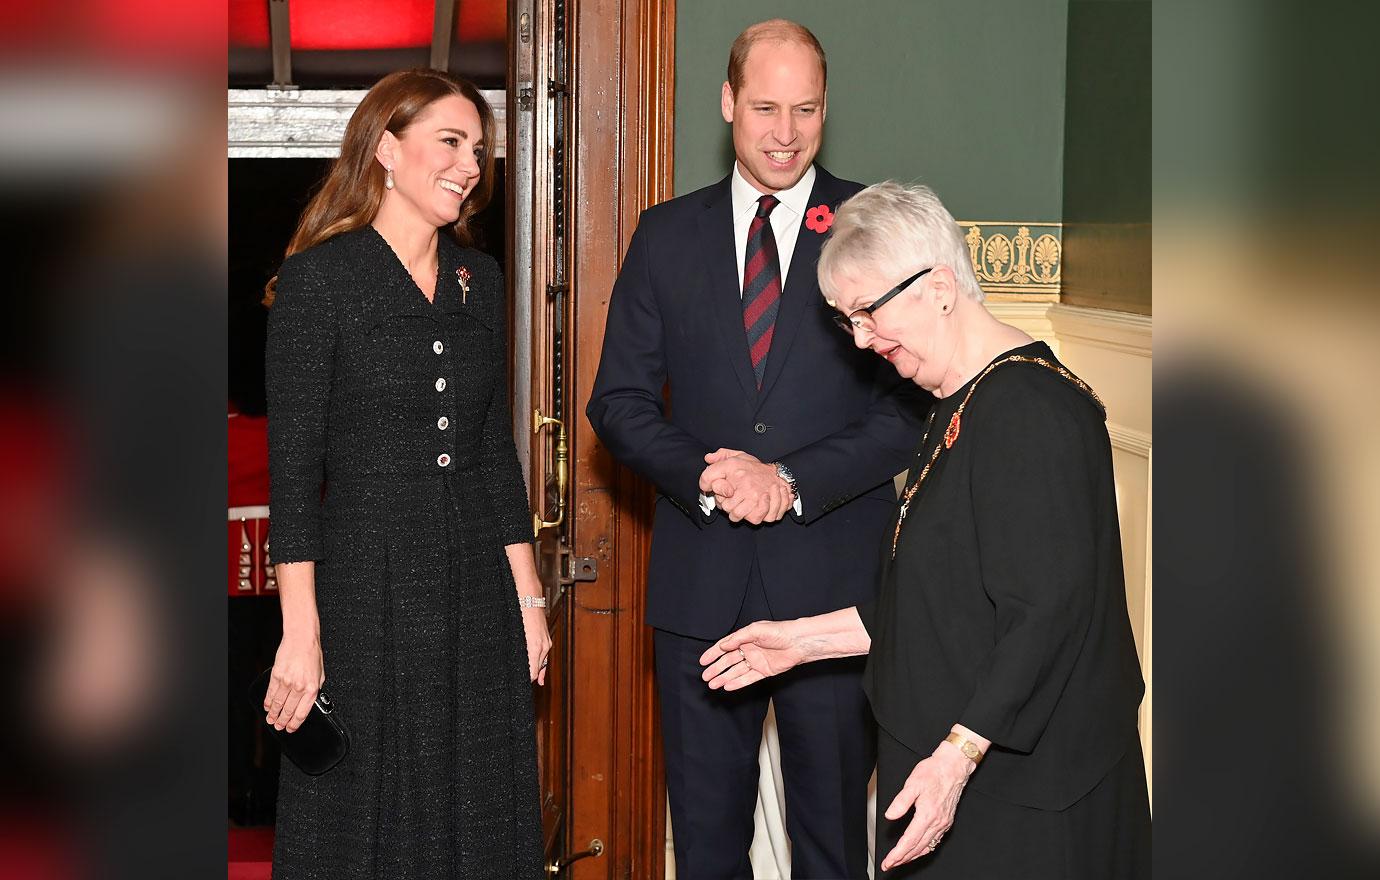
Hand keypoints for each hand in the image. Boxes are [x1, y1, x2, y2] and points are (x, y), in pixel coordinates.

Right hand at [264, 633, 324, 733]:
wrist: (302, 639)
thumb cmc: (312, 654)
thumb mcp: (321, 675)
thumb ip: (315, 690)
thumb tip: (310, 702)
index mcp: (312, 688)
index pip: (302, 713)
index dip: (295, 724)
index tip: (290, 728)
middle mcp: (299, 687)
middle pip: (288, 711)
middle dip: (282, 721)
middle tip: (278, 726)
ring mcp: (287, 682)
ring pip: (278, 704)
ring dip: (273, 714)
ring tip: (271, 719)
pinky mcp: (276, 676)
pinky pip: (271, 693)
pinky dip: (268, 702)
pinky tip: (267, 706)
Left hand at [521, 604, 551, 685]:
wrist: (529, 597)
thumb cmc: (519, 613)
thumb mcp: (516, 635)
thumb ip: (520, 653)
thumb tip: (521, 667)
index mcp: (534, 647)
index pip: (532, 673)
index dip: (525, 680)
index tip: (518, 686)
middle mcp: (543, 646)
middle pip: (536, 670)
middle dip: (528, 677)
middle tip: (519, 686)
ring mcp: (546, 642)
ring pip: (541, 664)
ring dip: (534, 672)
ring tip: (526, 682)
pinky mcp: (546, 639)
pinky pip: (544, 657)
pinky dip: (541, 667)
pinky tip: (540, 678)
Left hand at [698, 450, 792, 523]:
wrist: (779, 473)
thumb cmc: (755, 467)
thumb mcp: (738, 456)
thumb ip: (721, 455)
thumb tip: (707, 458)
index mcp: (733, 467)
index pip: (707, 478)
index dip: (705, 484)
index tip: (709, 487)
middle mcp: (742, 481)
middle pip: (722, 504)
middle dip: (725, 504)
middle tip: (731, 500)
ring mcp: (753, 495)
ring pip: (735, 514)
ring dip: (737, 513)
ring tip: (741, 507)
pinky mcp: (763, 505)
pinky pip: (751, 519)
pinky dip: (751, 517)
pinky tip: (751, 510)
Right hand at [698, 620, 805, 689]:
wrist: (798, 642)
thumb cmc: (779, 632)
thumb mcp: (755, 630)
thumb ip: (738, 638)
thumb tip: (723, 646)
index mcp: (745, 638)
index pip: (725, 647)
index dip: (713, 654)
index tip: (703, 661)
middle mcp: (749, 650)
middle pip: (728, 661)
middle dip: (716, 669)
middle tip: (705, 676)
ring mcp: (755, 662)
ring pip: (736, 672)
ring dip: (724, 678)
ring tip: (713, 684)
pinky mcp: (763, 671)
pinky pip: (748, 679)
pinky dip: (737, 683)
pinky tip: (728, 686)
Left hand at [879, 744, 972, 870]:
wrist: (953, 766)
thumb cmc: (934, 772)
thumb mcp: (912, 783)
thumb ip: (901, 802)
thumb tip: (890, 816)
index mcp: (927, 814)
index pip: (909, 841)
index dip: (897, 854)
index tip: (888, 861)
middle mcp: (937, 822)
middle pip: (917, 847)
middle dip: (902, 859)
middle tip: (889, 864)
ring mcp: (943, 823)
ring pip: (926, 847)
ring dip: (912, 856)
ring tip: (900, 860)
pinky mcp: (946, 821)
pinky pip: (934, 841)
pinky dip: (924, 849)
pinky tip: (918, 850)